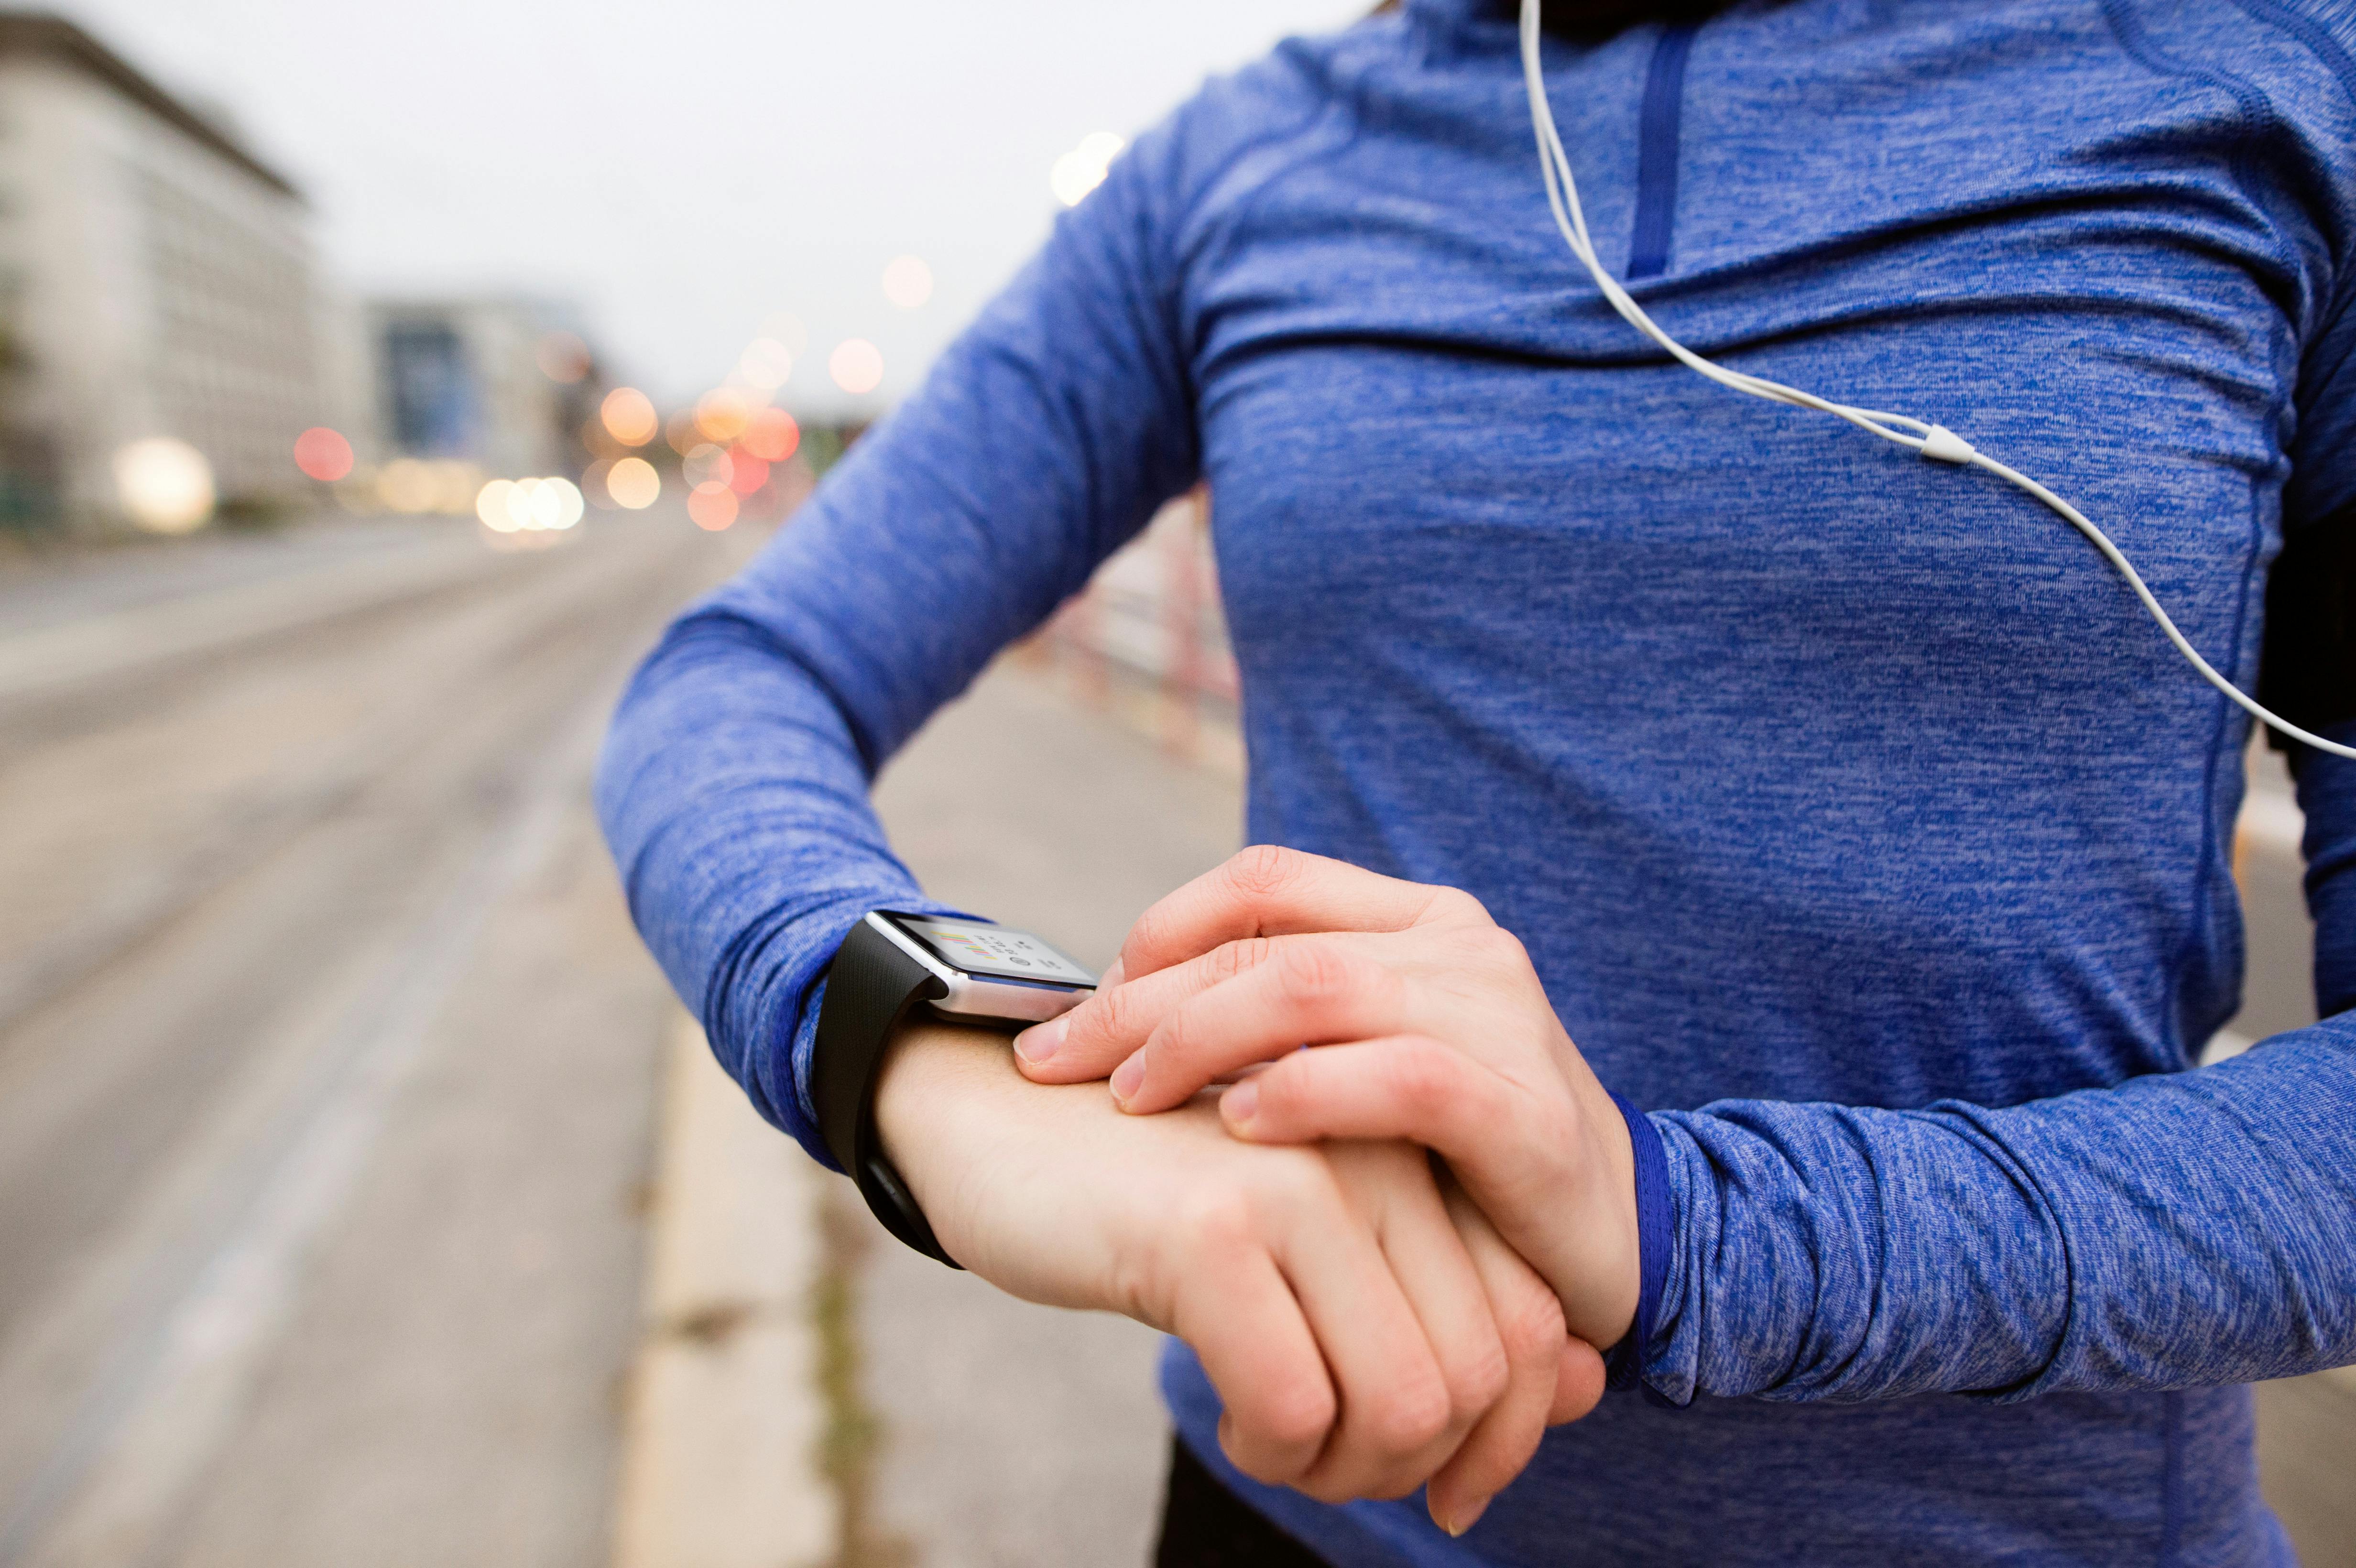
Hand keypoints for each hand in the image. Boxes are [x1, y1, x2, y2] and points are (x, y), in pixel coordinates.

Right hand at [875, 1018, 1604, 1531]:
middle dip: (1414, 1463)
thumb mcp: (1320, 1253)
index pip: (1531, 1324)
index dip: (1507, 1434)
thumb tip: (1589, 1390)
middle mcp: (1378, 1153)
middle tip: (1327, 1463)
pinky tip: (1231, 1417)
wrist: (994, 1125)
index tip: (1445, 1485)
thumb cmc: (1159, 1203)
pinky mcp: (1214, 1225)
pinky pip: (1295, 1400)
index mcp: (1412, 1152)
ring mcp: (1301, 1181)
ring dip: (1342, 1466)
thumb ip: (1450, 1304)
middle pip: (1481, 1374)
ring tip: (1278, 1442)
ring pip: (1407, 1398)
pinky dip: (1271, 1445)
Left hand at [1012, 846, 1641, 1352]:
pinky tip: (1240, 1127)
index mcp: (1417, 920)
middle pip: (1264, 942)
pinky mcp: (1520, 1107)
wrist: (1617, 1240)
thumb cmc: (1465, 1160)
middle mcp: (1459, 946)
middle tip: (1055, 1062)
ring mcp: (1496, 1018)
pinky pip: (1395, 1078)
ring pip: (1313, 989)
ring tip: (1129, 1098)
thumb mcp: (1372, 1064)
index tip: (1086, 1005)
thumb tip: (1138, 1013)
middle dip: (1140, 1001)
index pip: (1263, 881)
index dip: (1159, 931)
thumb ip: (1290, 1021)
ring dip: (1198, 1041)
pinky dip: (1304, 1095)